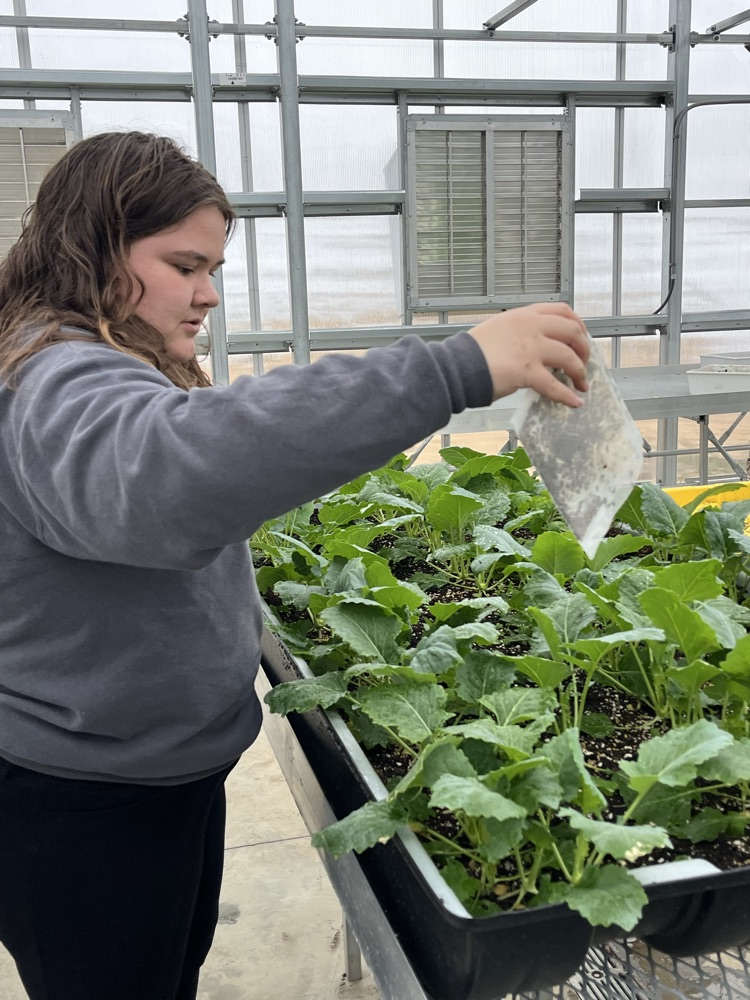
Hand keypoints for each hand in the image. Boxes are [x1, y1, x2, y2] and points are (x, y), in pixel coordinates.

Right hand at [467, 302, 589, 406]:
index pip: (562, 310)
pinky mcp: (527, 371)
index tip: (581, 336)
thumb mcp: (498, 329)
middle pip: (572, 331)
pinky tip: (574, 402)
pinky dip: (568, 395)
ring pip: (569, 357)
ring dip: (580, 372)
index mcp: (523, 315)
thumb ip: (519, 332)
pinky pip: (555, 385)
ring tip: (582, 384)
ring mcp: (531, 348)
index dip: (578, 324)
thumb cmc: (471, 352)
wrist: (456, 366)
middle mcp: (531, 327)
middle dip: (584, 348)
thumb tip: (535, 345)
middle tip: (584, 363)